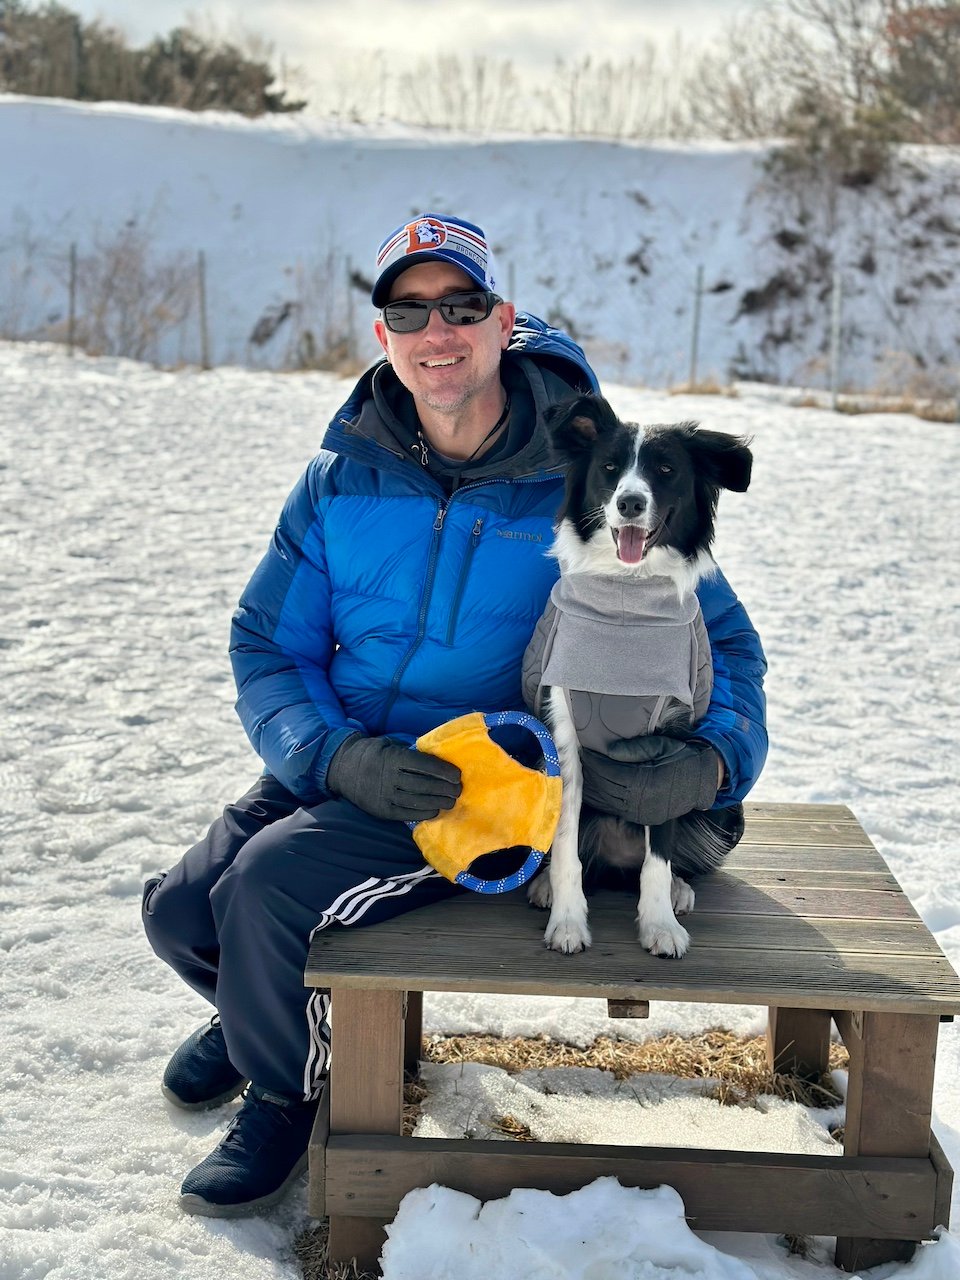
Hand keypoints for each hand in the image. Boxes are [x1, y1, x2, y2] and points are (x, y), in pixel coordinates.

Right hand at [327, 733, 461, 822]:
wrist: (342, 769)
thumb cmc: (371, 754)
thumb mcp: (388, 745)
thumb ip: (408, 753)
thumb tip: (436, 760)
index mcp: (392, 758)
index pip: (424, 765)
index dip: (443, 771)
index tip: (457, 775)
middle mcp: (389, 778)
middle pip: (424, 785)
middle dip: (445, 789)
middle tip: (458, 790)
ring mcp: (384, 796)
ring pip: (417, 801)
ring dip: (438, 802)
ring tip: (451, 801)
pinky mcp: (381, 811)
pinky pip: (407, 814)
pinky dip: (424, 813)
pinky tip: (434, 810)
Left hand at [580, 735, 719, 826]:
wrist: (703, 780)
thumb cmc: (682, 758)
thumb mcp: (661, 746)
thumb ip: (635, 749)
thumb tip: (609, 750)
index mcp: (647, 781)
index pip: (611, 773)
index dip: (595, 763)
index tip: (583, 752)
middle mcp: (643, 801)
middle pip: (606, 789)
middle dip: (590, 775)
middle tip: (577, 761)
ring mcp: (642, 812)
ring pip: (607, 802)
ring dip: (592, 789)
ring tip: (580, 774)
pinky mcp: (642, 816)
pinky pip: (615, 809)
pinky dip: (601, 800)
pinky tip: (592, 790)